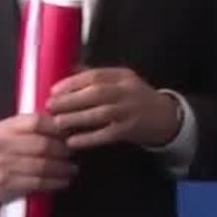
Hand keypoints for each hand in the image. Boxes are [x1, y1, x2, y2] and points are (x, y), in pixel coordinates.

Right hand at [0, 114, 75, 204]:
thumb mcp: (5, 133)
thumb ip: (28, 127)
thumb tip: (62, 123)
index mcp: (4, 128)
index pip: (36, 122)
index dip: (57, 127)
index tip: (70, 132)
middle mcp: (2, 145)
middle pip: (43, 145)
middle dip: (64, 150)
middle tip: (74, 153)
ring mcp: (3, 165)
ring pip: (43, 165)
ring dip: (63, 168)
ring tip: (72, 169)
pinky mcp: (6, 184)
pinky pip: (37, 182)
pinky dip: (55, 182)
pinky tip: (63, 181)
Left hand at [46, 68, 181, 150]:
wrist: (165, 117)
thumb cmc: (135, 99)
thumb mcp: (121, 82)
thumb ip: (97, 79)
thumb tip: (66, 75)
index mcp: (123, 76)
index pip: (95, 76)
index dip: (72, 83)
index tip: (53, 91)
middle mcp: (128, 91)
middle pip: (96, 93)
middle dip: (70, 100)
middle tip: (50, 107)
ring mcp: (131, 110)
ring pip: (101, 113)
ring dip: (77, 118)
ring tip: (57, 123)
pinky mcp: (131, 129)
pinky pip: (107, 134)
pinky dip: (89, 138)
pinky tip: (73, 141)